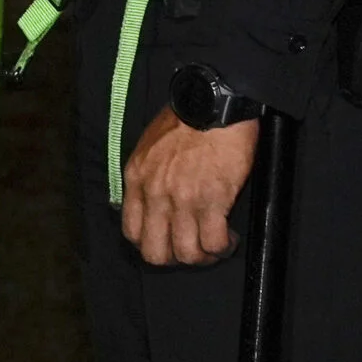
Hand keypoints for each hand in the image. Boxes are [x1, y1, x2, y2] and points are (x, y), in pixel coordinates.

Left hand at [119, 104, 256, 265]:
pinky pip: (215, 242)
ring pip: (187, 254)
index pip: (132, 232)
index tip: (167, 240)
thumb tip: (153, 200)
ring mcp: (183, 199)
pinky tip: (229, 237)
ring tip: (214, 244)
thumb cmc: (185, 119)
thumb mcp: (149, 146)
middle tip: (192, 248)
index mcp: (137, 179)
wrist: (211, 103)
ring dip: (203, 255)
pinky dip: (223, 246)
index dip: (151, 244)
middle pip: (155, 253)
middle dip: (175, 258)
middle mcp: (156, 193)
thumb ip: (147, 175)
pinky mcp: (213, 200)